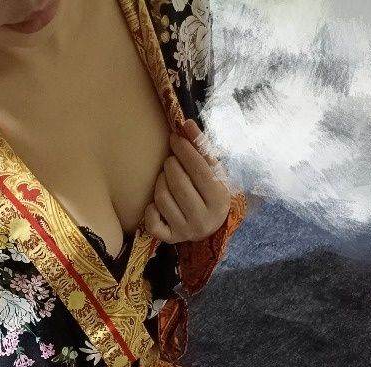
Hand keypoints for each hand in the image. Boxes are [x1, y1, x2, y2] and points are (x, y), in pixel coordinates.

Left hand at [144, 118, 231, 244]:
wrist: (210, 226)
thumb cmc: (211, 192)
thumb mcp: (214, 171)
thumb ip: (202, 148)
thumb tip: (186, 123)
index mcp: (220, 201)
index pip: (200, 171)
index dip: (185, 151)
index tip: (175, 138)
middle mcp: (204, 219)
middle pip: (179, 184)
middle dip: (171, 165)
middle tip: (171, 160)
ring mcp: (186, 232)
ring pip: (162, 199)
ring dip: (160, 182)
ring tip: (166, 177)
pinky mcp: (170, 239)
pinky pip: (152, 222)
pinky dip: (150, 209)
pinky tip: (157, 203)